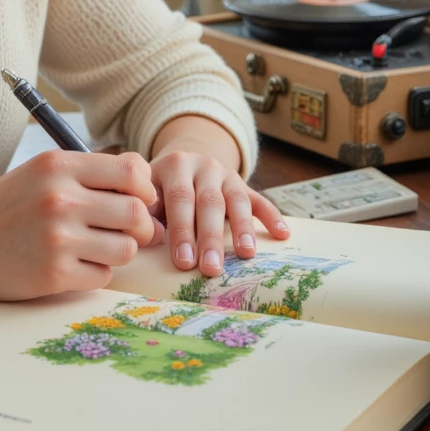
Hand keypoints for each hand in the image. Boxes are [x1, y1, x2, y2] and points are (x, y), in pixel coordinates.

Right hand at [0, 150, 158, 300]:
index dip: (144, 189)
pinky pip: (102, 276)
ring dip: (118, 252)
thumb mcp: (41, 174)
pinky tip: (73, 265)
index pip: (132, 172)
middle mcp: (60, 198)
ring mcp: (57, 238)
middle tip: (126, 232)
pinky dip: (95, 273)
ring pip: (126, 248)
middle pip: (136, 213)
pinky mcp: (54, 274)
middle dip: (140, 226)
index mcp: (58, 166)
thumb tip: (149, 194)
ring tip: (96, 248)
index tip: (137, 200)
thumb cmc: (5, 208)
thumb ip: (90, 175)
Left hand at [148, 147, 289, 276]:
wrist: (183, 161)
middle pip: (210, 202)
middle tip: (211, 269)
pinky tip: (282, 234)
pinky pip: (261, 200)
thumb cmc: (158, 187)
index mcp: (175, 165)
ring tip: (246, 254)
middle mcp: (204, 166)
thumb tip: (148, 236)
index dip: (182, 230)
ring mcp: (227, 175)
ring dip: (243, 228)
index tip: (183, 262)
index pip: (180, 199)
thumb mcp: (147, 189)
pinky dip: (272, 216)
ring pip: (237, 200)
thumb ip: (146, 210)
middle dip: (211, 238)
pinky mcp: (244, 185)